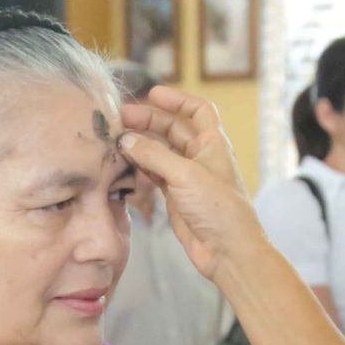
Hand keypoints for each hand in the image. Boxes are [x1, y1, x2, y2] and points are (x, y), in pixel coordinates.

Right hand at [119, 87, 264, 283]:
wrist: (228, 251)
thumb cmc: (218, 209)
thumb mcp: (185, 175)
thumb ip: (154, 155)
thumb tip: (126, 139)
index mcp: (213, 144)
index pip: (198, 110)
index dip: (177, 100)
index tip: (152, 93)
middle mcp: (200, 157)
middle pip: (173, 129)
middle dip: (149, 121)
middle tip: (121, 118)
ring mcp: (187, 177)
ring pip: (161, 152)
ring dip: (141, 144)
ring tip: (116, 138)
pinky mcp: (176, 197)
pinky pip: (154, 174)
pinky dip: (140, 166)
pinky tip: (124, 162)